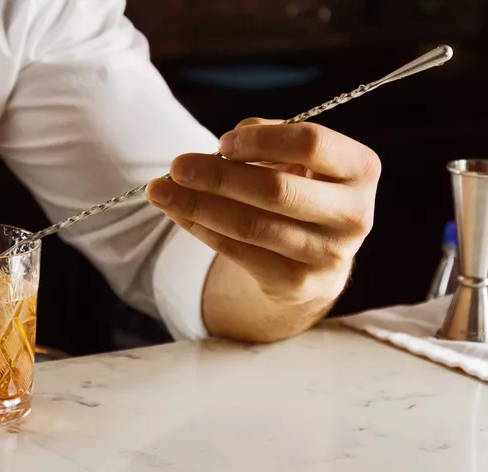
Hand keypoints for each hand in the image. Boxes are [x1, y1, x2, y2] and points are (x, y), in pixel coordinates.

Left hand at [146, 118, 379, 308]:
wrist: (318, 257)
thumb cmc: (302, 189)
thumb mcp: (296, 158)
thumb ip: (265, 141)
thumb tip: (219, 152)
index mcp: (359, 169)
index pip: (312, 143)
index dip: (262, 141)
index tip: (222, 142)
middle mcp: (353, 214)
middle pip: (276, 190)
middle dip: (218, 176)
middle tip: (176, 166)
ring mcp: (328, 254)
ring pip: (250, 226)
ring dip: (197, 206)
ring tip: (160, 191)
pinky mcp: (298, 282)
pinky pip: (239, 251)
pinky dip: (202, 228)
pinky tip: (177, 212)